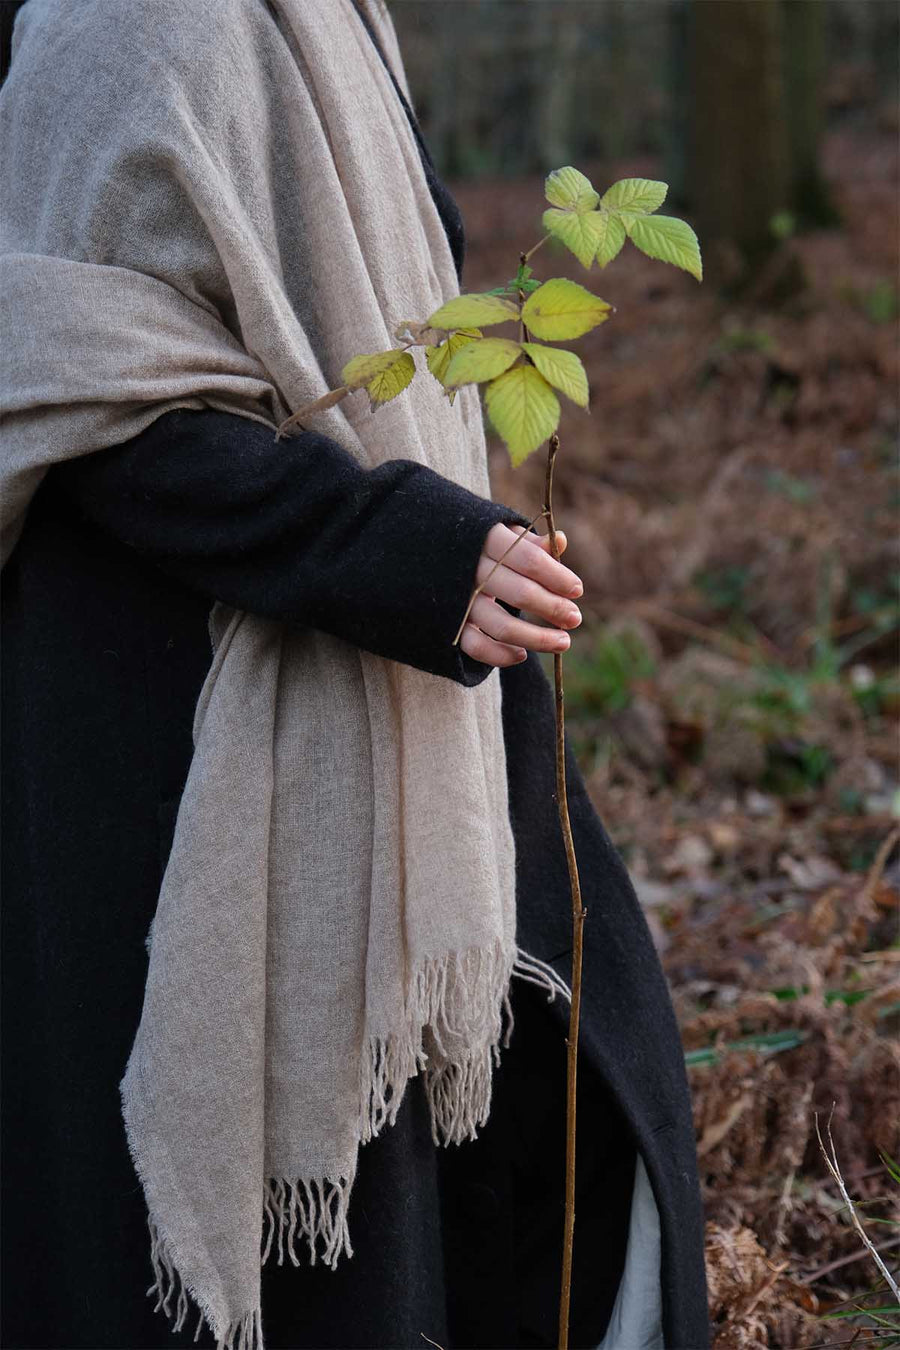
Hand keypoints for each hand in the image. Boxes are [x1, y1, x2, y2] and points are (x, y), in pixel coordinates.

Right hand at [458, 521, 583, 667]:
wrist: (428, 554)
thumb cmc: (480, 545)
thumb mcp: (504, 535)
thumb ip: (532, 543)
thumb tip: (562, 541)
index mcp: (487, 539)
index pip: (529, 559)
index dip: (557, 577)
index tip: (577, 590)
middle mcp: (471, 569)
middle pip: (520, 593)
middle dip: (553, 608)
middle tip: (575, 619)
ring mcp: (459, 598)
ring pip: (501, 626)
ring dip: (537, 639)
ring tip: (563, 643)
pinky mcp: (450, 623)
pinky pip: (475, 646)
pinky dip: (500, 655)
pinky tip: (522, 655)